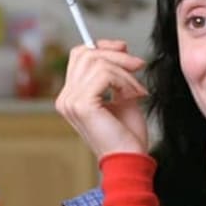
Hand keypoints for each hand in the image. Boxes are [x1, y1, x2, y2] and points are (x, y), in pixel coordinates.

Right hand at [55, 39, 148, 159]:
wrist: (130, 160)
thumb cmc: (127, 134)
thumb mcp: (123, 93)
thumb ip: (117, 71)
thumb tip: (118, 46)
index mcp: (71, 95)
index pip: (80, 55)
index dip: (104, 47)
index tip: (127, 53)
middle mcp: (66, 98)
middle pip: (86, 54)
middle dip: (117, 55)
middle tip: (139, 66)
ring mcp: (70, 101)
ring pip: (98, 62)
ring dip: (125, 71)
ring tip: (138, 89)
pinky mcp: (81, 104)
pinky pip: (104, 75)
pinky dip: (125, 81)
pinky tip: (135, 95)